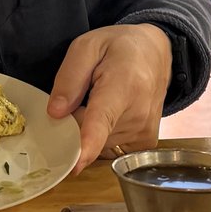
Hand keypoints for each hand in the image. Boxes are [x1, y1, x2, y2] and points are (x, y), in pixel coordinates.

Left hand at [46, 24, 172, 172]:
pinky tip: (108, 115)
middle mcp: (138, 114)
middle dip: (73, 121)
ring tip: (98, 100)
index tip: (76, 165)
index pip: (103, 120)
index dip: (88, 144)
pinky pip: (109, 149)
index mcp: (122, 86)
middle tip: (80, 95)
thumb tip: (55, 112)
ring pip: (97, 144)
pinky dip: (101, 136)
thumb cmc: (118, 48)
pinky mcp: (145, 143)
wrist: (155, 53)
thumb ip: (69, 77)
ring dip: (88, 128)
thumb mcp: (87, 46)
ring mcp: (144, 132)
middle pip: (89, 134)